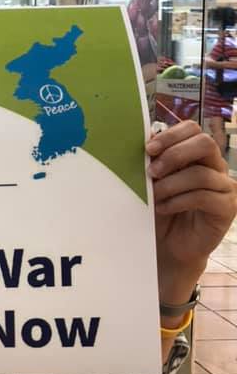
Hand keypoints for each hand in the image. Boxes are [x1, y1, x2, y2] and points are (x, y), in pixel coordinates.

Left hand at [147, 120, 236, 306]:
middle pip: (205, 143)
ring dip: (171, 184)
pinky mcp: (227, 207)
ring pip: (201, 173)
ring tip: (154, 196)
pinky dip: (179, 201)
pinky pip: (204, 197)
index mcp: (196, 152)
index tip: (147, 149)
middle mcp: (214, 165)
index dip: (170, 135)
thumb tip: (145, 137)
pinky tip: (164, 208)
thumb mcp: (151, 181)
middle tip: (152, 172)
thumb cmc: (159, 208)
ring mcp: (224, 186)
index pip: (192, 128)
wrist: (168, 244)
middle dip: (174, 154)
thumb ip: (153, 159)